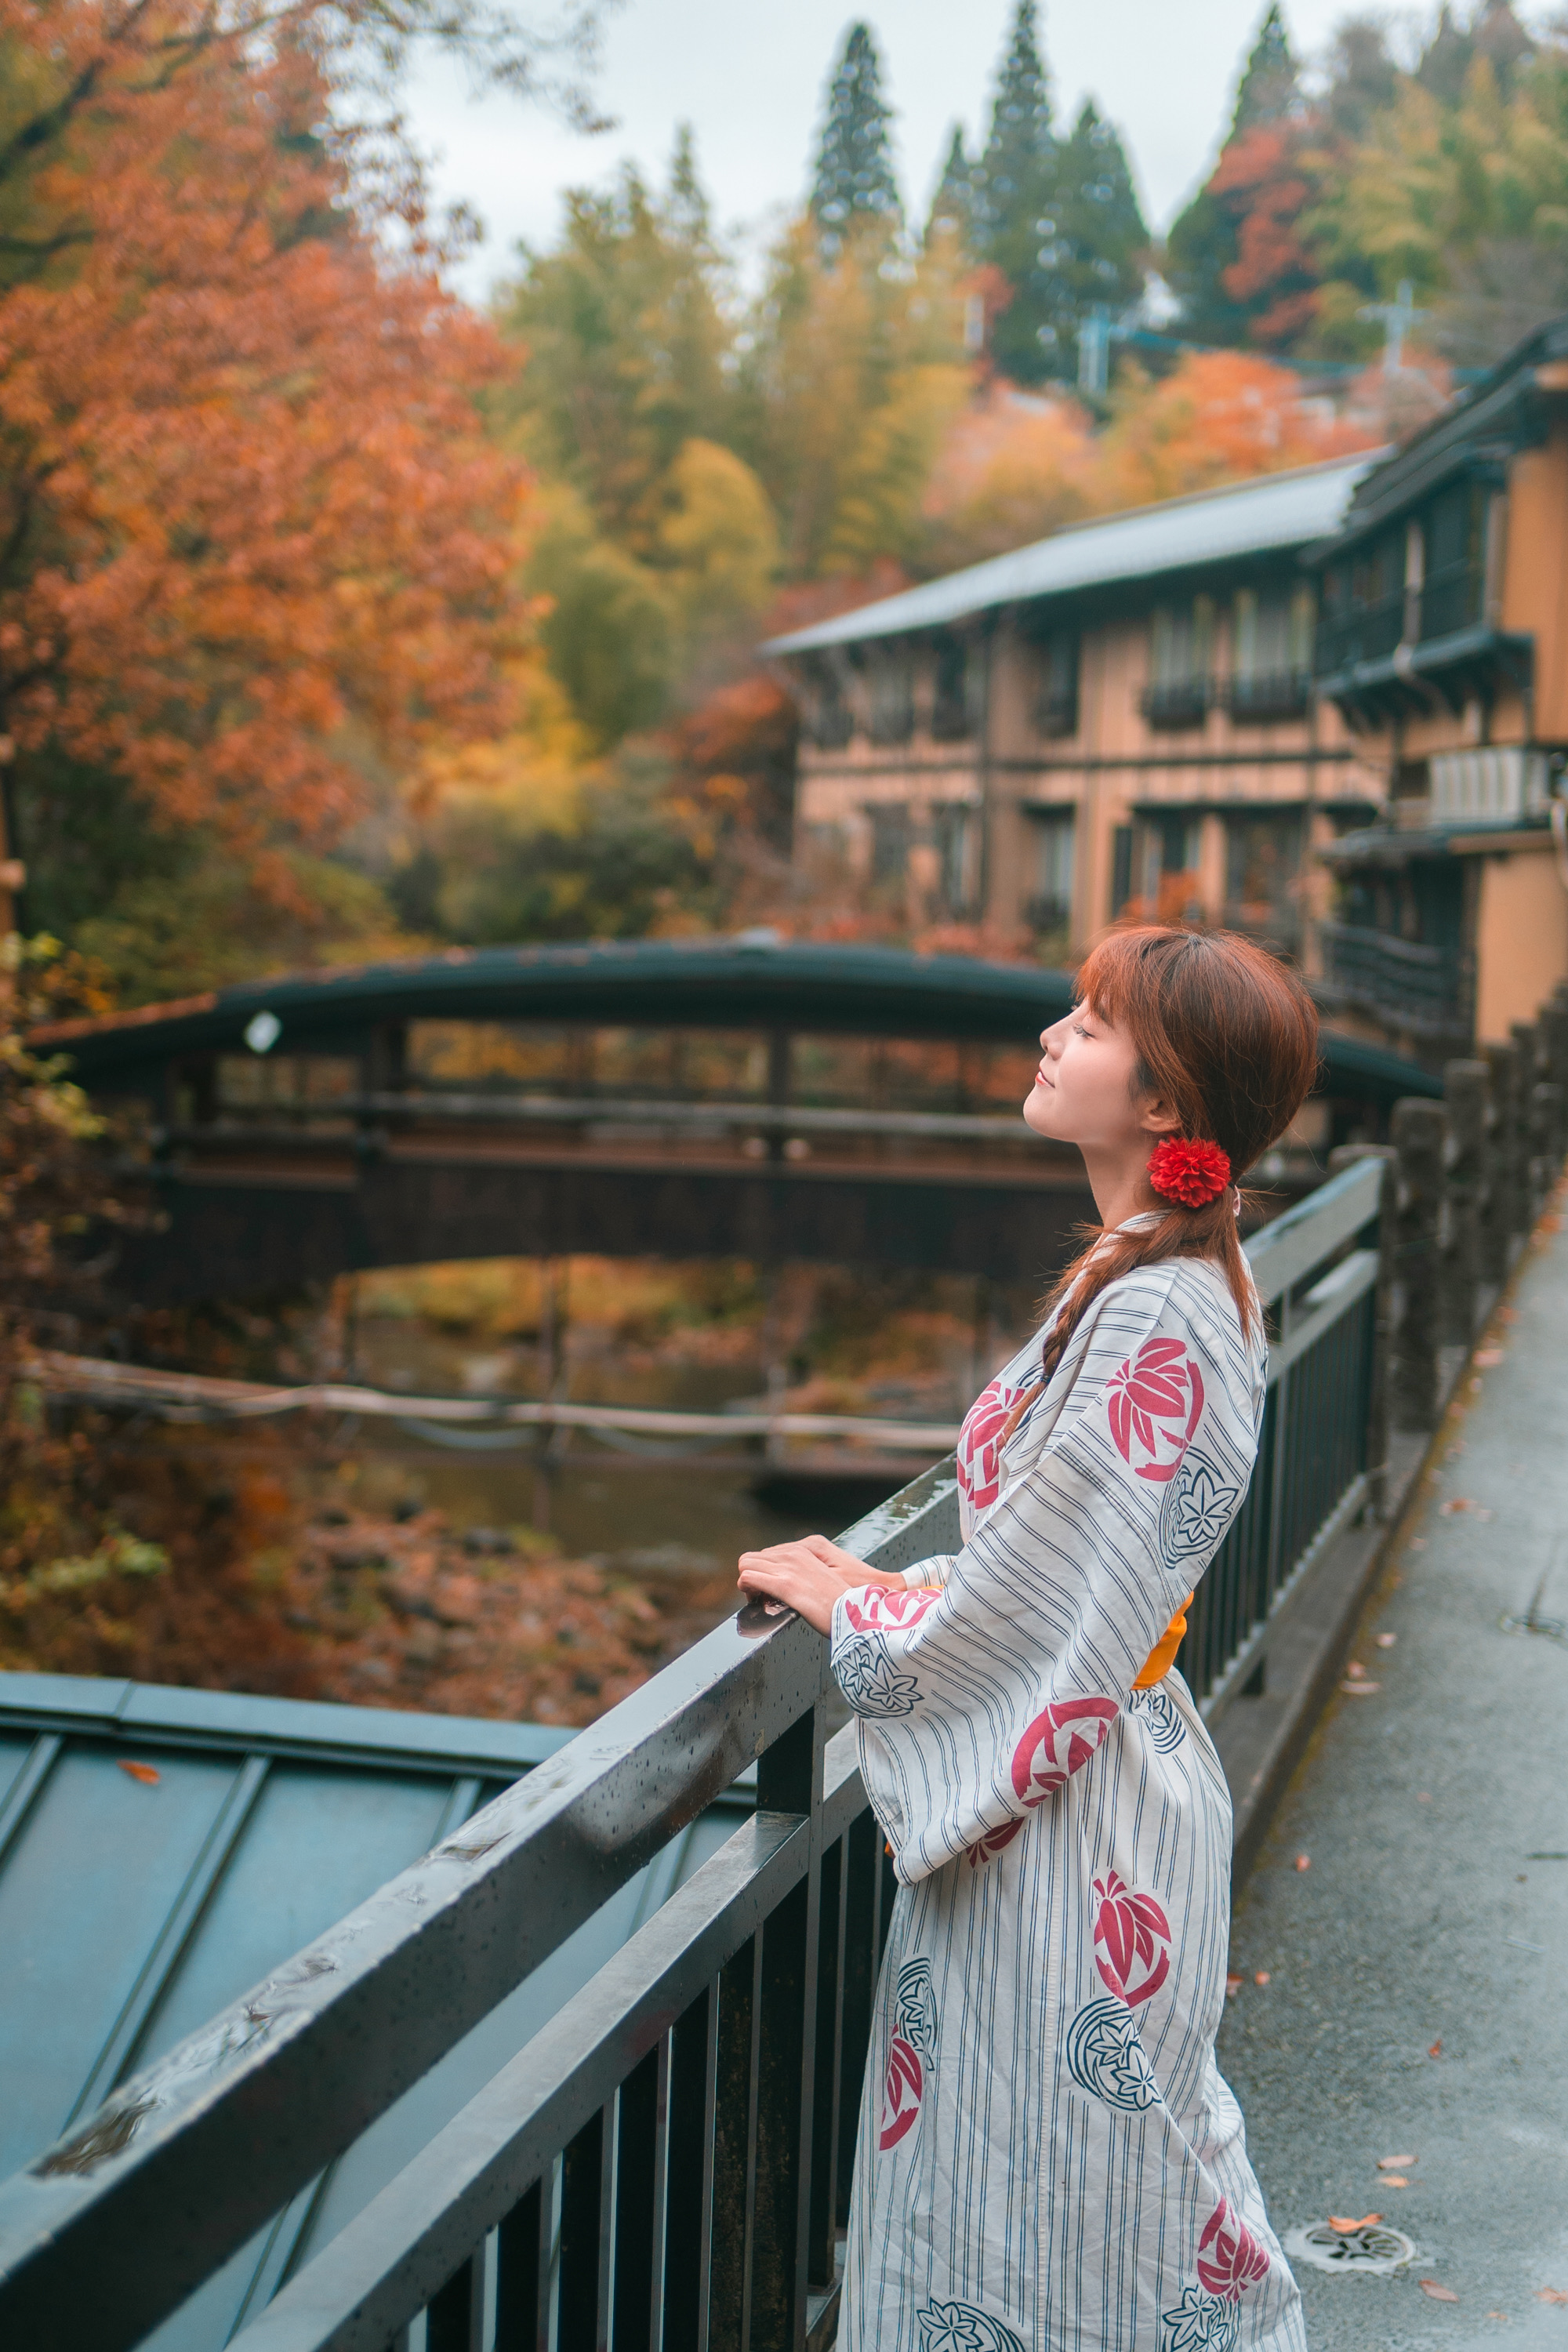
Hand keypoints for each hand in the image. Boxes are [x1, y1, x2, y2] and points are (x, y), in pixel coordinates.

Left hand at [736, 1533, 902, 1634]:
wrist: (864, 1610)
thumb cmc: (849, 1598)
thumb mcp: (829, 1575)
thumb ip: (809, 1570)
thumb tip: (794, 1579)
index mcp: (809, 1546)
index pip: (771, 1553)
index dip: (766, 1571)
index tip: (771, 1589)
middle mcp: (796, 1552)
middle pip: (755, 1556)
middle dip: (754, 1575)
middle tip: (762, 1595)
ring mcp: (790, 1567)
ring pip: (747, 1564)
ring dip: (748, 1582)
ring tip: (759, 1599)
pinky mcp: (785, 1585)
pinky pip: (750, 1578)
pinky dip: (746, 1588)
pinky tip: (755, 1599)